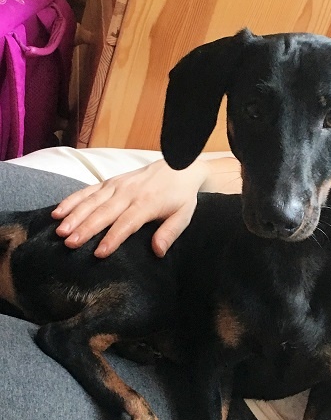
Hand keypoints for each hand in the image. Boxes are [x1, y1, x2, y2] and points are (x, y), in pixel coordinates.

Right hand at [52, 159, 209, 257]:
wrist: (178, 166)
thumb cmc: (180, 196)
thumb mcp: (183, 215)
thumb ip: (170, 232)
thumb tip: (157, 251)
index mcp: (147, 203)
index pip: (127, 223)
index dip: (112, 238)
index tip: (99, 253)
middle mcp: (128, 193)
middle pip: (104, 212)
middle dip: (86, 228)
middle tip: (70, 243)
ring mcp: (116, 185)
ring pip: (92, 201)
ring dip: (74, 215)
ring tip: (60, 230)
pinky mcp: (109, 181)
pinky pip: (88, 190)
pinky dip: (72, 200)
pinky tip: (59, 211)